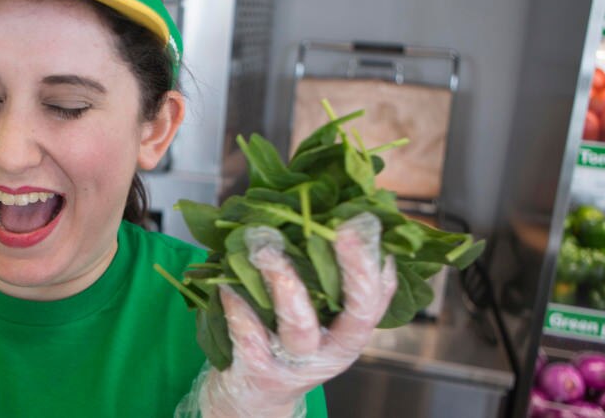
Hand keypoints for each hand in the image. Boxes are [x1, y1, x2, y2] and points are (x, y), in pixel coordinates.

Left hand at [198, 214, 398, 417]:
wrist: (254, 395)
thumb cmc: (284, 340)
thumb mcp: (313, 316)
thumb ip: (321, 276)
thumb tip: (326, 209)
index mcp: (350, 332)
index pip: (377, 298)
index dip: (377, 263)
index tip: (368, 222)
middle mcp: (332, 350)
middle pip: (356, 312)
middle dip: (353, 268)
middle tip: (341, 228)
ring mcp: (297, 363)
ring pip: (300, 324)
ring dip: (284, 281)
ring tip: (266, 246)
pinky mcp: (259, 371)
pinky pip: (250, 337)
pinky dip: (238, 307)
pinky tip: (227, 284)